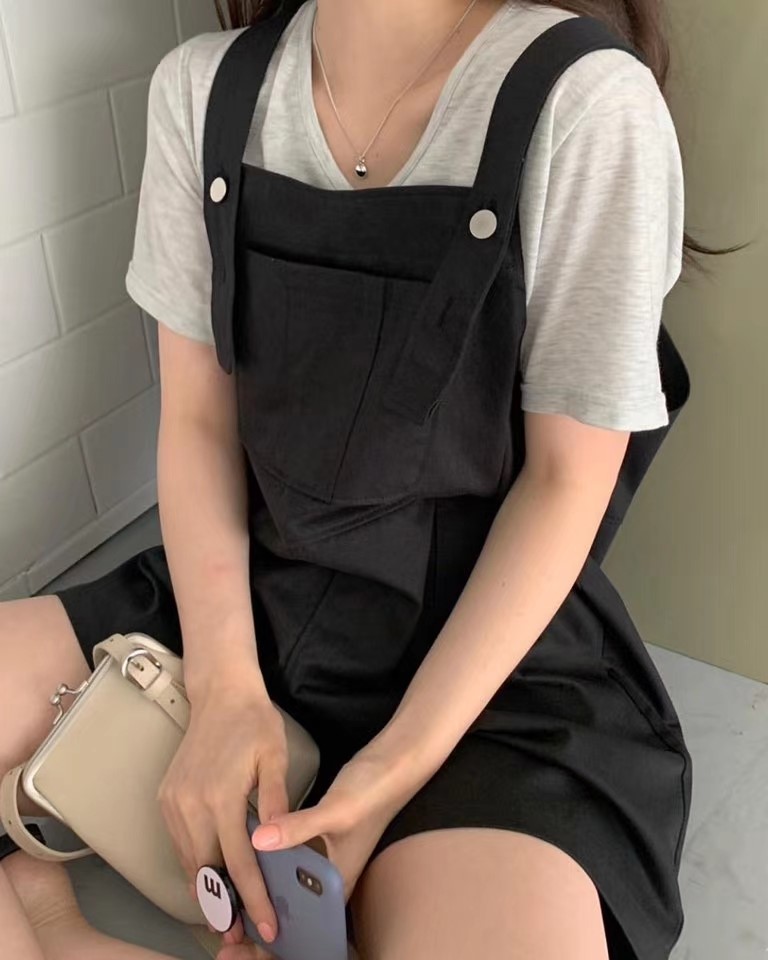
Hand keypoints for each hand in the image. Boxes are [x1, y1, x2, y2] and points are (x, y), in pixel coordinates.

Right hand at [157, 663, 289, 950]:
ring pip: (189, 862)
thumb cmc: (254, 723)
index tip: (268, 926)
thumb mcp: (275, 759)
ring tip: (230, 913)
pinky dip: (195, 864)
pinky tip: (212, 876)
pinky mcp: (166, 798)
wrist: (220, 694)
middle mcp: (190, 805)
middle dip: (227, 906)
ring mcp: (173, 803)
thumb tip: (278, 846)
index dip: (255, 899)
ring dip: (208, 889)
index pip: (240, 864)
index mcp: (221, 797)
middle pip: (208, 872)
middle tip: (245, 931)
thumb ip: (276, 803)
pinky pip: (179, 844)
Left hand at [215, 741, 423, 959]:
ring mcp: (318, 862)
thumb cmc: (374, 791)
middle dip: (257, 932)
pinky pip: (282, 866)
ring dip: (256, 901)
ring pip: (284, 893)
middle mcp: (326, 881)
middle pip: (290, 920)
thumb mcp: (337, 811)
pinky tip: (239, 864)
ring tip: (224, 905)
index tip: (237, 947)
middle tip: (223, 936)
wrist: (392, 763)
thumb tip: (257, 840)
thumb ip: (298, 827)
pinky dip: (262, 869)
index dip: (270, 948)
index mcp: (337, 886)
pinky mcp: (311, 843)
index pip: (304, 934)